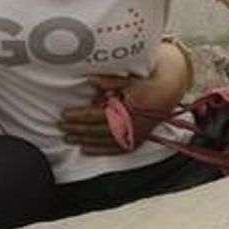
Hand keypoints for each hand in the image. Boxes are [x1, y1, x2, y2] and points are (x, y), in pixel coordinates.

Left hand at [58, 42, 190, 154]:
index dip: (78, 116)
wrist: (167, 94)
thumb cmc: (145, 84)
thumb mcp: (128, 79)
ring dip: (83, 141)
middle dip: (77, 129)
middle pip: (96, 130)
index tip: (64, 114)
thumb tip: (89, 80)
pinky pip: (113, 148)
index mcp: (125, 108)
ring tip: (68, 138)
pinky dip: (98, 149)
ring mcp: (133, 135)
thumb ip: (108, 80)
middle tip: (61, 127)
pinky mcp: (135, 141)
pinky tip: (85, 148)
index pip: (96, 115)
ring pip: (103, 141)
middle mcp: (129, 124)